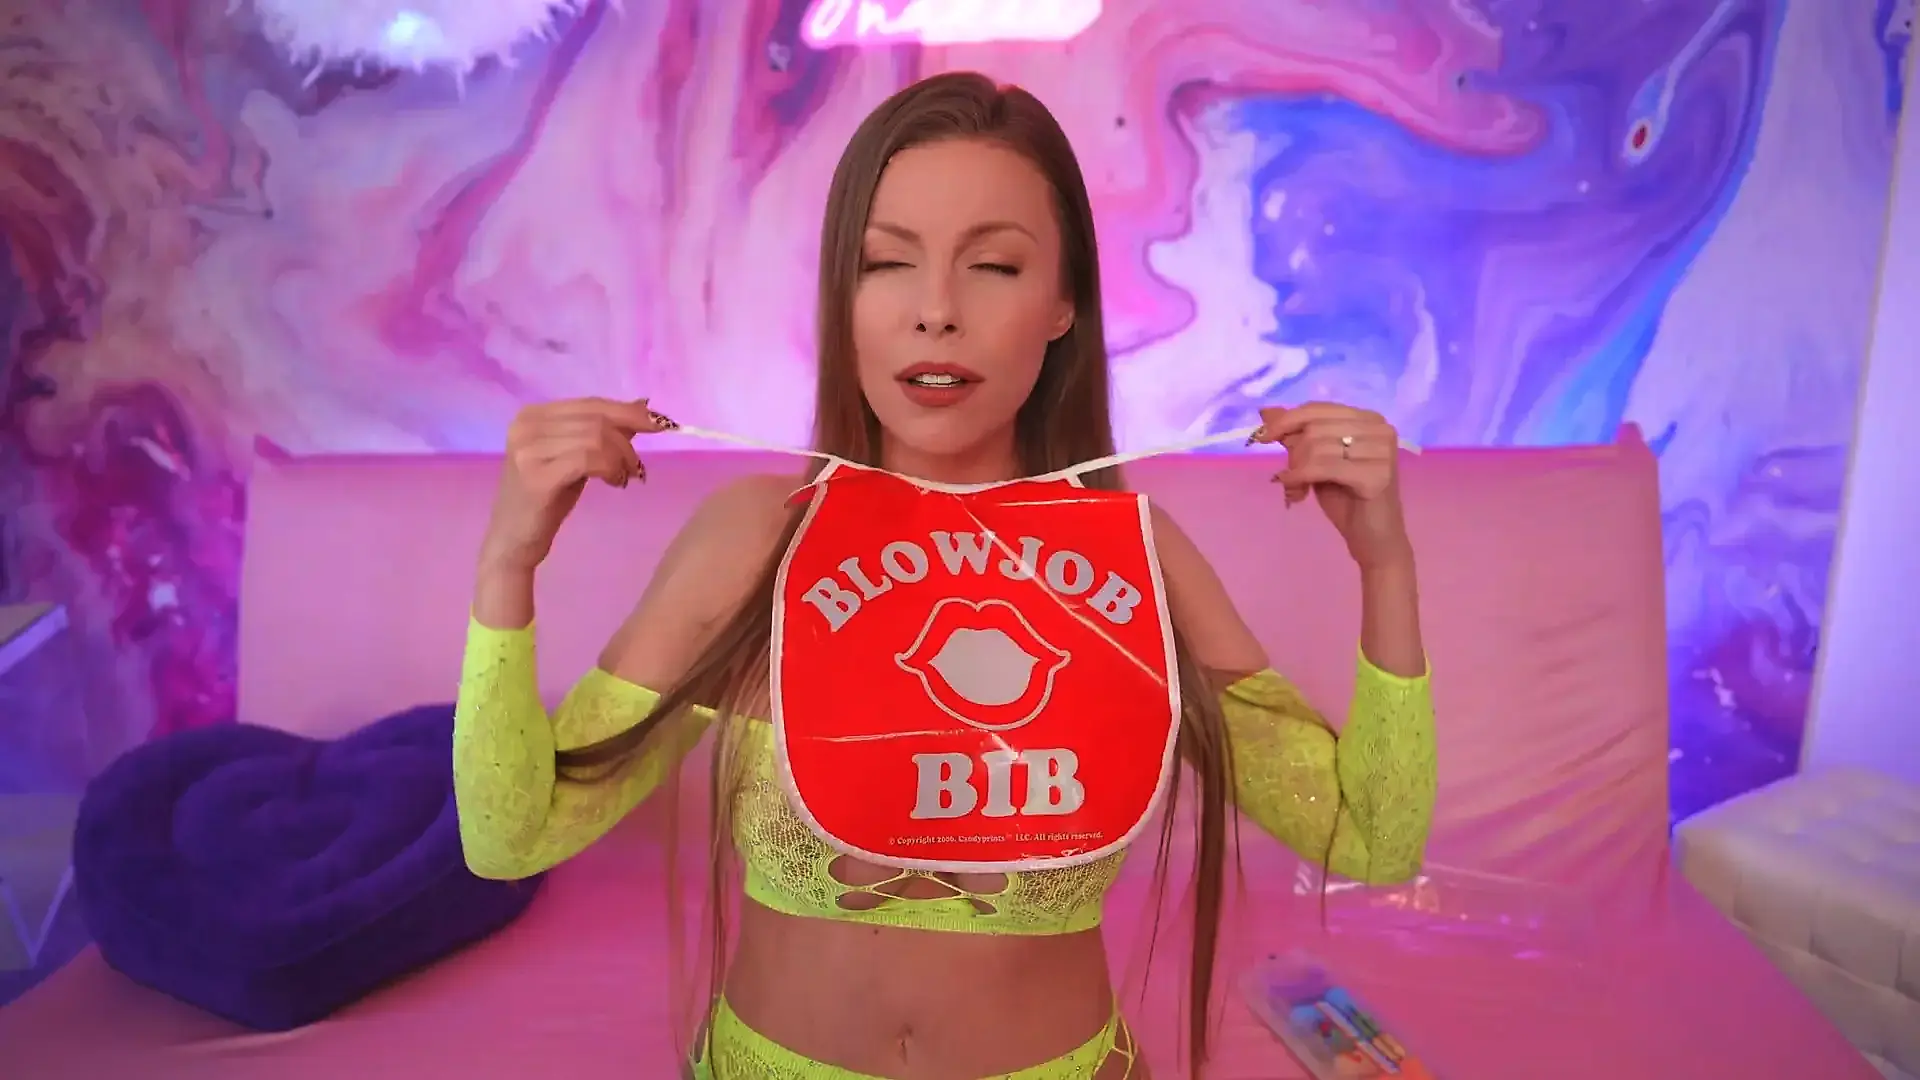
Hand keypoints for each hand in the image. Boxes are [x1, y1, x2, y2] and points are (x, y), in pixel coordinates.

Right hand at [479, 397, 675, 572]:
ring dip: (621, 459)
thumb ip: (603, 431)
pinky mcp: (536, 475)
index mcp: (533, 414)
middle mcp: (527, 425)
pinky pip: (589, 459)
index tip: (662, 424)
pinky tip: (615, 484)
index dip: (629, 413)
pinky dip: (611, 469)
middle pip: (598, 420)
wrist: (513, 540)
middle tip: (636, 469)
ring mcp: (528, 449)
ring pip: (597, 438)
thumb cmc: (546, 499)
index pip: (592, 404)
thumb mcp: (577, 457)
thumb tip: (642, 405)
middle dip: (627, 444)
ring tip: (624, 479)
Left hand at [1250, 403, 1412, 570]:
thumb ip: (1297, 435)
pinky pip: (1323, 467)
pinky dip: (1300, 477)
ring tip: (1296, 488)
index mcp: (1368, 418)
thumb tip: (1266, 411)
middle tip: (1290, 475)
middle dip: (1294, 453)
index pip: (1318, 409)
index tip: (1263, 437)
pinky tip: (1296, 491)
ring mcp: (1381, 450)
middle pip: (1315, 428)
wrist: (1372, 536)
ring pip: (1317, 447)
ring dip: (1297, 469)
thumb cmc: (1346, 497)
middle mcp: (1380, 428)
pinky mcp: (1376, 474)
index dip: (1287, 420)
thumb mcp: (1317, 460)